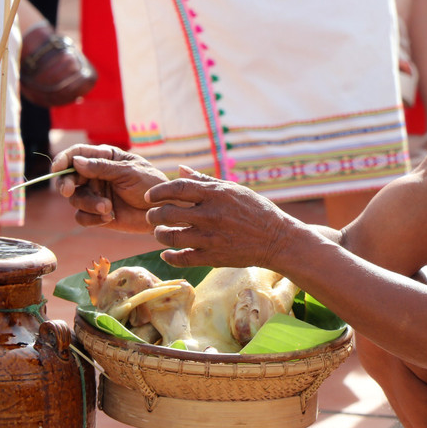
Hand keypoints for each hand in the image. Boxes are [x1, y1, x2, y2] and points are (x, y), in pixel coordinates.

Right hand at [52, 144, 167, 231]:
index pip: (77, 154)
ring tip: (107, 208)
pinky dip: (92, 218)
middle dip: (66, 184)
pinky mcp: (96, 214)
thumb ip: (103, 167)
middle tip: (69, 191)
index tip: (57, 168)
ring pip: (75, 199)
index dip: (63, 159)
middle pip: (68, 177)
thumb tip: (76, 162)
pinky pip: (81, 217)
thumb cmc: (151, 185)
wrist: (163, 211)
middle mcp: (95, 175)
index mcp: (104, 158)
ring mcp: (95, 194)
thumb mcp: (129, 172)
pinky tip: (109, 217)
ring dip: (88, 203)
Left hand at [147, 166, 297, 269]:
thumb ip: (205, 180)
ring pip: (171, 237)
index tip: (150, 197)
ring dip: (159, 235)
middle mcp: (211, 215)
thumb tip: (180, 169)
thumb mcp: (233, 189)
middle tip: (152, 216)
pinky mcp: (213, 258)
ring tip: (160, 232)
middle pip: (168, 214)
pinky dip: (170, 257)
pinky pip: (182, 259)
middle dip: (154, 215)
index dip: (158, 192)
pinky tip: (167, 253)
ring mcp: (211, 238)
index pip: (177, 188)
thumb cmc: (255, 210)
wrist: (276, 239)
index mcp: (215, 195)